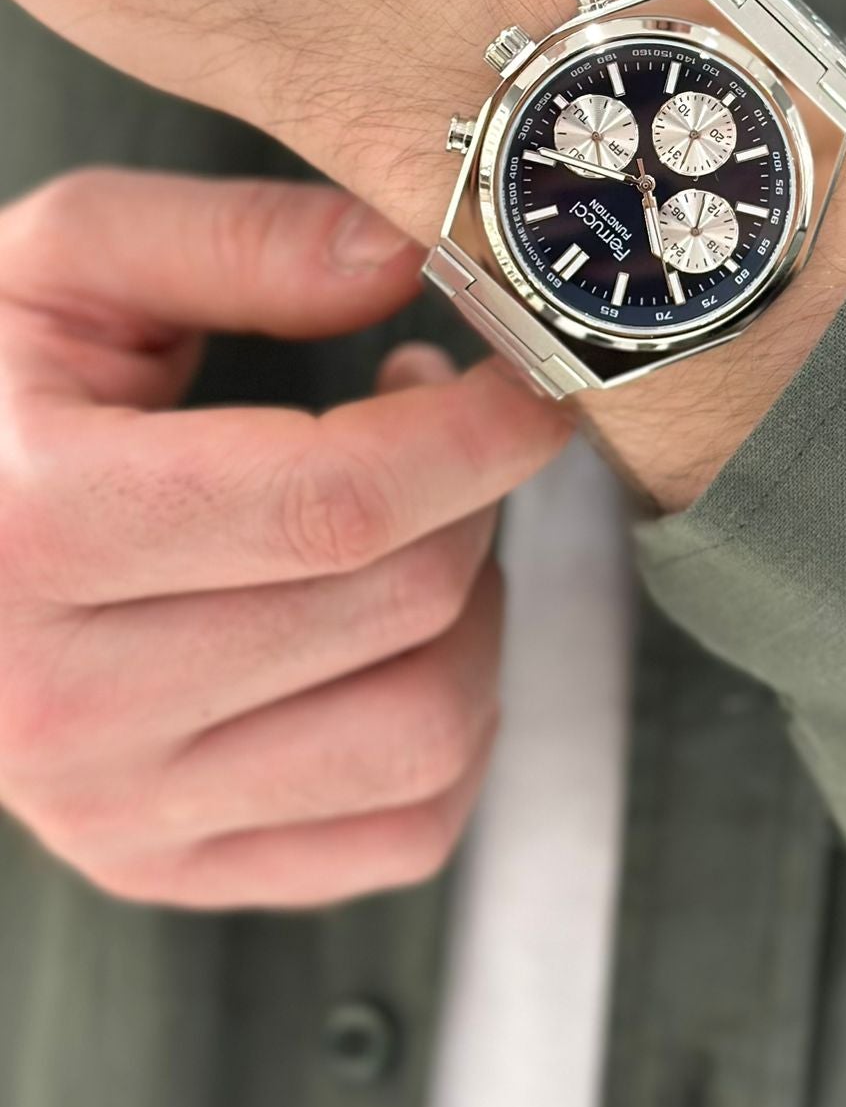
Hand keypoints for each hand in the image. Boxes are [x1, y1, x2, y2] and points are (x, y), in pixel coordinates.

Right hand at [0, 167, 565, 908]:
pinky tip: (392, 631)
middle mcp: (67, 703)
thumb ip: (237, 240)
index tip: (534, 374)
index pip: (335, 503)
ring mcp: (118, 810)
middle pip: (402, 602)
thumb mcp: (66, 263)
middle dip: (476, 489)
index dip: (477, 433)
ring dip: (474, 605)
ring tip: (413, 523)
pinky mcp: (164, 866)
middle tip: (443, 419)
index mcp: (38, 527)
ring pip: (428, 730)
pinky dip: (452, 723)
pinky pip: (405, 829)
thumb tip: (407, 254)